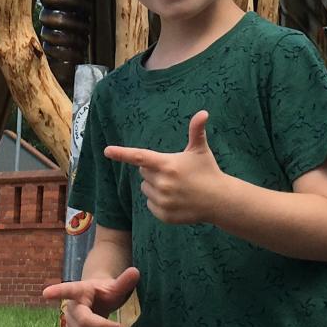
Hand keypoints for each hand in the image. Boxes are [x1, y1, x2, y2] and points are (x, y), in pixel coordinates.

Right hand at [42, 266, 140, 326]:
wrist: (95, 301)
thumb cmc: (104, 292)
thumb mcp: (115, 286)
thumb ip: (124, 281)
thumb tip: (136, 271)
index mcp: (80, 290)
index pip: (68, 290)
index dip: (57, 292)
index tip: (46, 293)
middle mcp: (70, 306)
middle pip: (85, 322)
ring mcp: (68, 321)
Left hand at [104, 111, 226, 224]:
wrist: (219, 201)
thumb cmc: (208, 171)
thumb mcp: (200, 150)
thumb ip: (197, 130)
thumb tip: (203, 112)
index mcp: (167, 165)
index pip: (140, 157)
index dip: (122, 153)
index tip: (107, 151)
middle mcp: (162, 183)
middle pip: (143, 172)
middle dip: (153, 170)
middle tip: (173, 172)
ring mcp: (162, 200)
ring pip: (145, 189)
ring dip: (155, 186)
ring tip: (176, 186)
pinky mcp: (163, 215)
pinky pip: (150, 205)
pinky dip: (158, 202)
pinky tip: (175, 199)